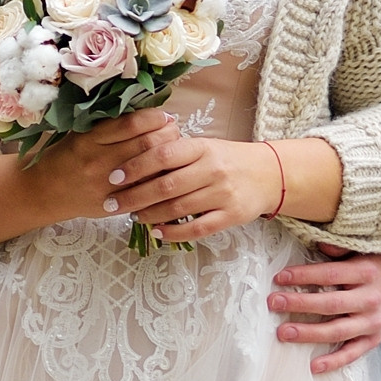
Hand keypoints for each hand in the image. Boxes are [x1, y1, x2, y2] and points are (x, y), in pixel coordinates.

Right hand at [0, 111, 277, 245]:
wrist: (42, 192)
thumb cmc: (62, 156)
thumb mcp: (77, 133)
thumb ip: (105, 125)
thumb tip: (145, 110)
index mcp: (89, 138)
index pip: (132, 124)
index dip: (155, 118)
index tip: (165, 115)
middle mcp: (98, 161)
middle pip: (147, 145)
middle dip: (168, 136)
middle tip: (176, 130)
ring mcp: (105, 185)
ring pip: (150, 169)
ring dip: (168, 158)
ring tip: (176, 151)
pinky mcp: (110, 204)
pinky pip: (143, 193)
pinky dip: (158, 182)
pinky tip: (166, 175)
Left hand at [98, 116, 286, 241]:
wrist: (268, 174)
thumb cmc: (227, 159)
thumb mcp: (203, 147)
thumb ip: (174, 154)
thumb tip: (131, 160)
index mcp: (202, 147)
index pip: (163, 154)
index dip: (135, 166)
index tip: (113, 177)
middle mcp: (212, 169)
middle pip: (166, 185)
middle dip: (134, 196)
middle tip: (112, 204)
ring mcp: (223, 194)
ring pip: (178, 208)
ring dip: (150, 215)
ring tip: (133, 216)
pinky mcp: (231, 215)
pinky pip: (198, 228)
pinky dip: (175, 233)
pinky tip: (158, 233)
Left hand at [268, 245, 380, 374]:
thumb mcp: (368, 249)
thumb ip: (343, 247)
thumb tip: (319, 242)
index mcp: (367, 273)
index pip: (331, 274)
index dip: (304, 276)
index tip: (281, 278)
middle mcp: (370, 299)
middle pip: (330, 304)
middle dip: (299, 304)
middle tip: (274, 303)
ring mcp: (372, 322)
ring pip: (338, 331)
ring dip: (309, 333)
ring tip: (284, 332)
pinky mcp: (373, 339)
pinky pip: (352, 353)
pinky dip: (334, 361)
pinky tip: (314, 366)